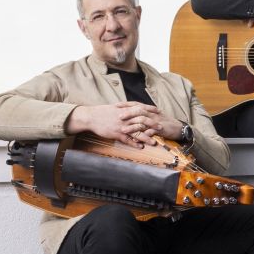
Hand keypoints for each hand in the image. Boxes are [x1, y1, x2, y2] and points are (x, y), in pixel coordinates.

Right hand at [66, 102, 181, 147]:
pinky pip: (127, 140)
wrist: (91, 117)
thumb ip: (126, 107)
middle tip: (162, 127)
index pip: (141, 108)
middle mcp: (125, 118)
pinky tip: (140, 147)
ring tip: (154, 142)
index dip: (150, 109)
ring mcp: (121, 126)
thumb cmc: (103, 112)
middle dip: (153, 124)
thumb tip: (134, 106)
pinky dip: (134, 144)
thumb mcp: (116, 107)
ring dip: (146, 137)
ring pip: (136, 132)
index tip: (159, 110)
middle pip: (142, 121)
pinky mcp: (116, 134)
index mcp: (125, 110)